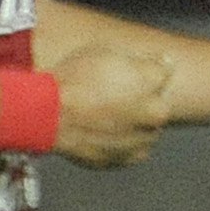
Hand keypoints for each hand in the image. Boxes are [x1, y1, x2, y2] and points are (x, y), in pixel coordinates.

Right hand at [53, 45, 173, 166]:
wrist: (46, 112)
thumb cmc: (73, 78)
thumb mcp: (107, 51)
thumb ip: (139, 58)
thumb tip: (162, 60)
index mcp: (154, 82)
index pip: (163, 72)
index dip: (146, 70)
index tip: (134, 70)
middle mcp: (155, 113)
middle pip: (158, 105)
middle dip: (143, 100)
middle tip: (114, 96)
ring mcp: (140, 139)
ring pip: (146, 130)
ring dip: (135, 124)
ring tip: (105, 116)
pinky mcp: (123, 159)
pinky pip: (131, 150)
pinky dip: (122, 143)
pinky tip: (103, 132)